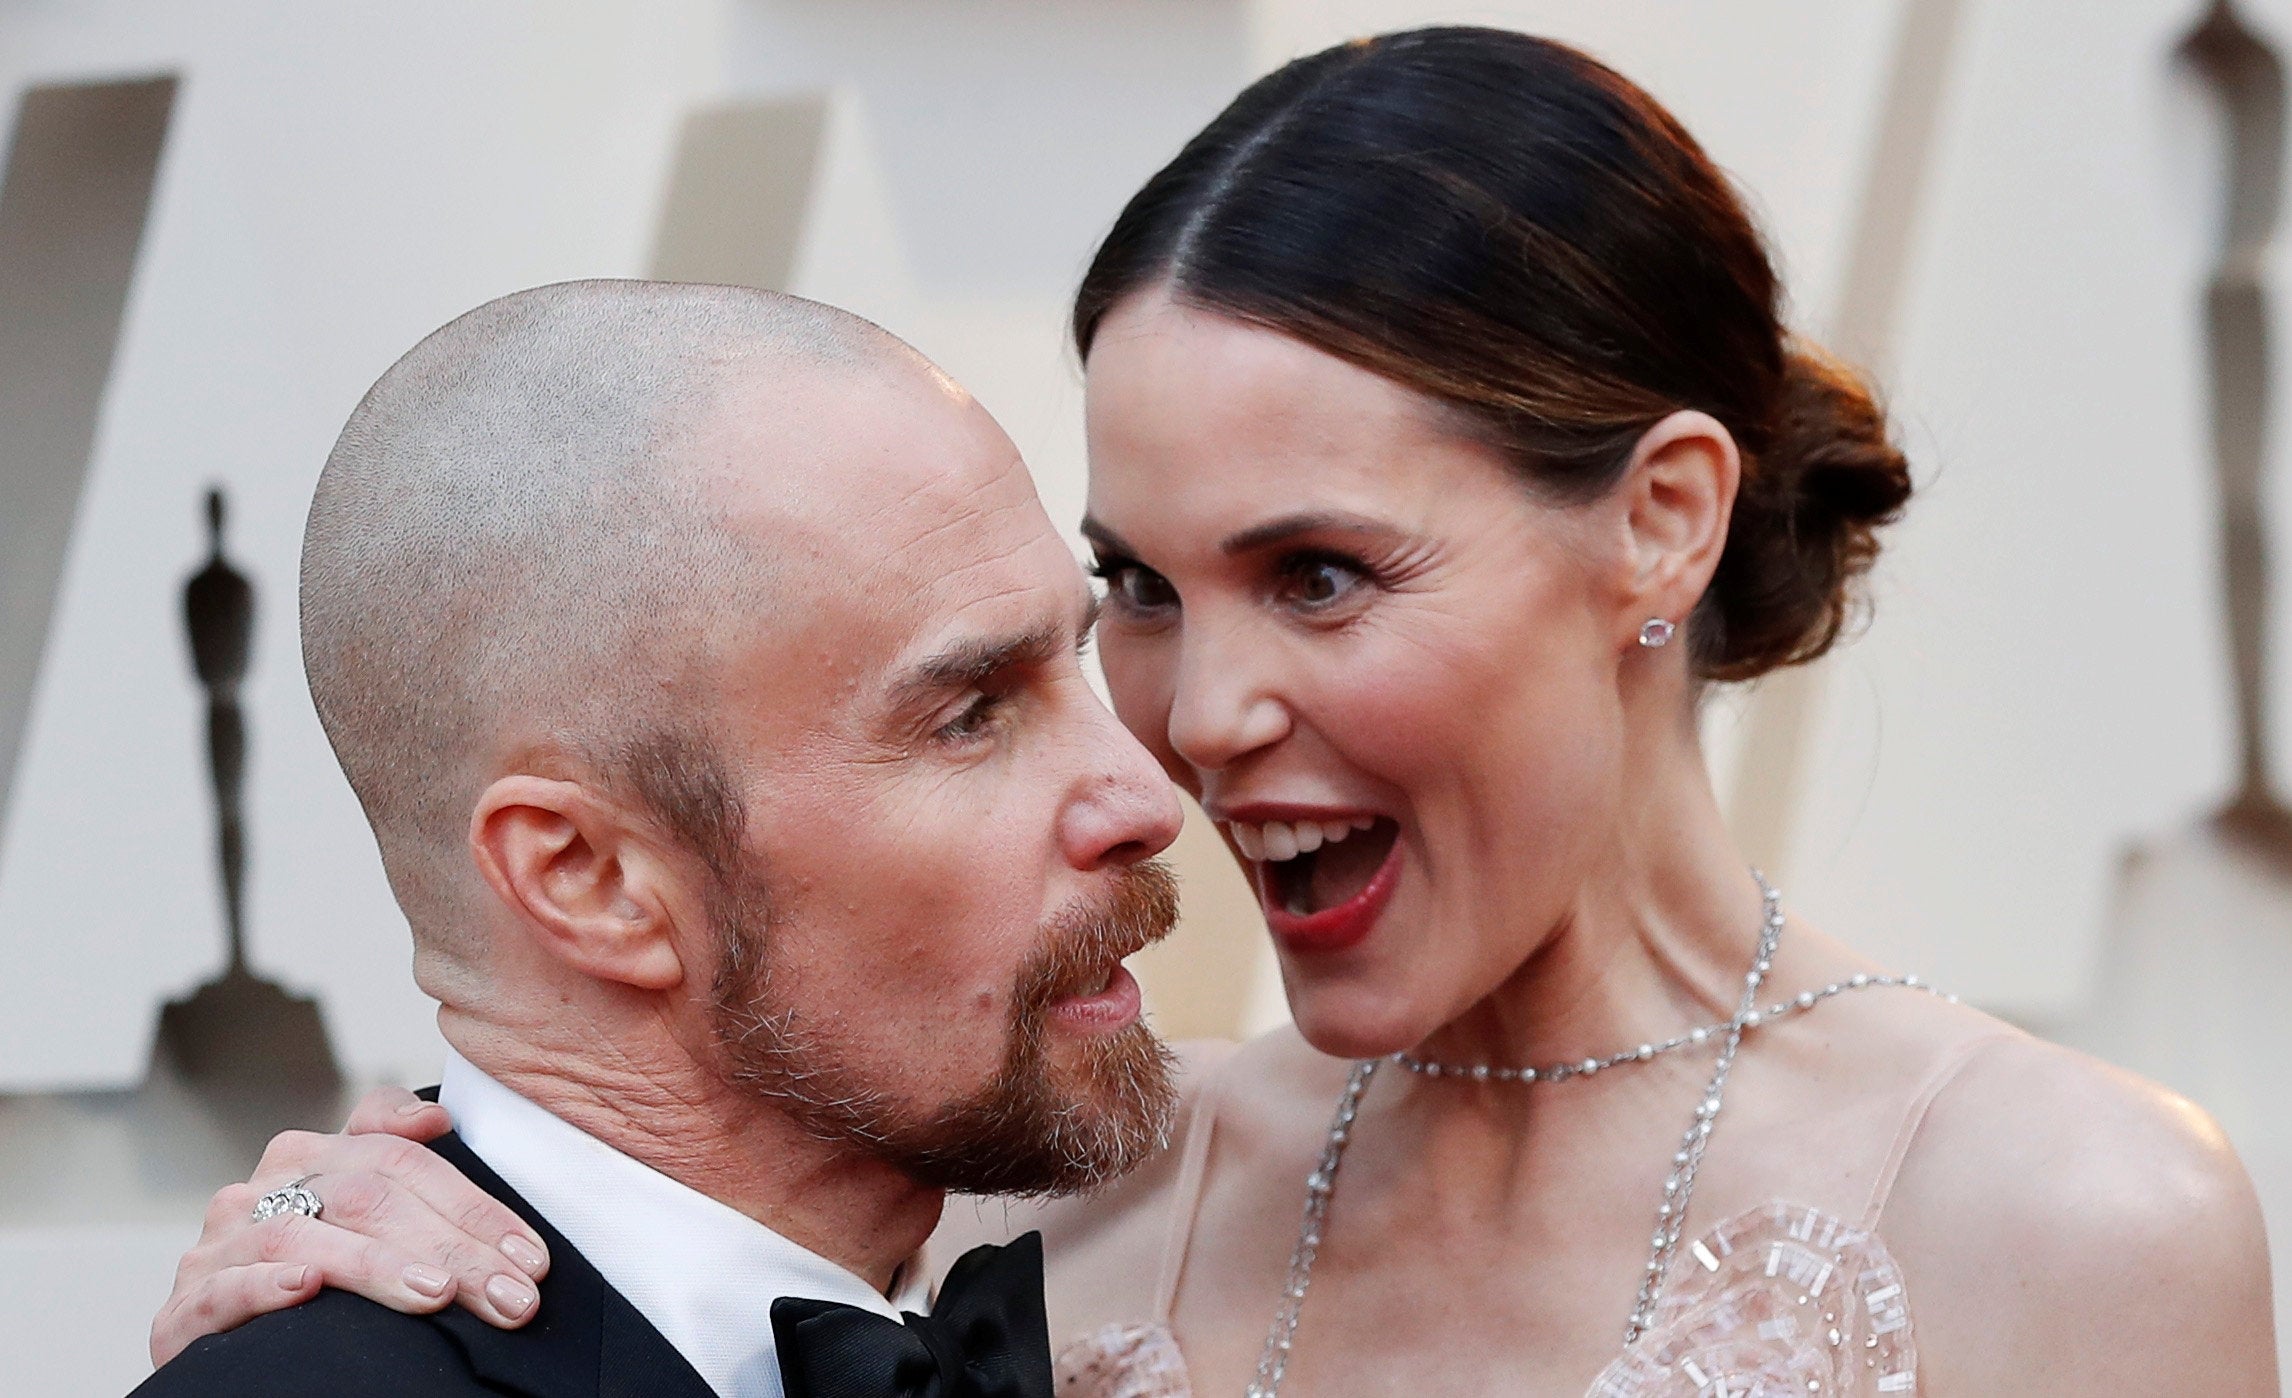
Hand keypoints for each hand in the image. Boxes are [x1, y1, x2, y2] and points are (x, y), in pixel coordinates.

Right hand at [149, 1085, 550, 1366]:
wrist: (228, 1345)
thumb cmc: (317, 1279)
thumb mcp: (363, 1218)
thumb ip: (399, 1168)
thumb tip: (436, 1118)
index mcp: (315, 1158)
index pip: (403, 1159)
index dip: (471, 1204)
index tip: (530, 1256)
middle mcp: (265, 1189)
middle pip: (368, 1197)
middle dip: (451, 1249)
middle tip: (510, 1297)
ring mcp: (222, 1244)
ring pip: (303, 1236)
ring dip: (378, 1267)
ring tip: (436, 1294)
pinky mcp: (185, 1305)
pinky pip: (223, 1286)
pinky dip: (266, 1285)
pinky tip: (307, 1289)